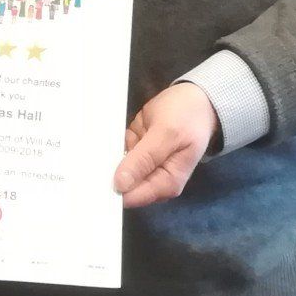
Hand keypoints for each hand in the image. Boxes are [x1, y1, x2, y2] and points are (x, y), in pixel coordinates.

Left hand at [113, 83, 219, 209]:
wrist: (198, 98)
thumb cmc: (188, 116)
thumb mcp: (168, 134)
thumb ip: (145, 159)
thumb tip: (120, 185)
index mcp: (166, 183)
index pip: (134, 197)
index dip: (114, 188)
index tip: (97, 176)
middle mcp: (153, 178)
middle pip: (122, 183)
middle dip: (112, 166)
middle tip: (110, 149)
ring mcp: (143, 164)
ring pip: (116, 165)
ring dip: (114, 150)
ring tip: (127, 133)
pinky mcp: (136, 149)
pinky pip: (118, 149)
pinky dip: (117, 139)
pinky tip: (124, 129)